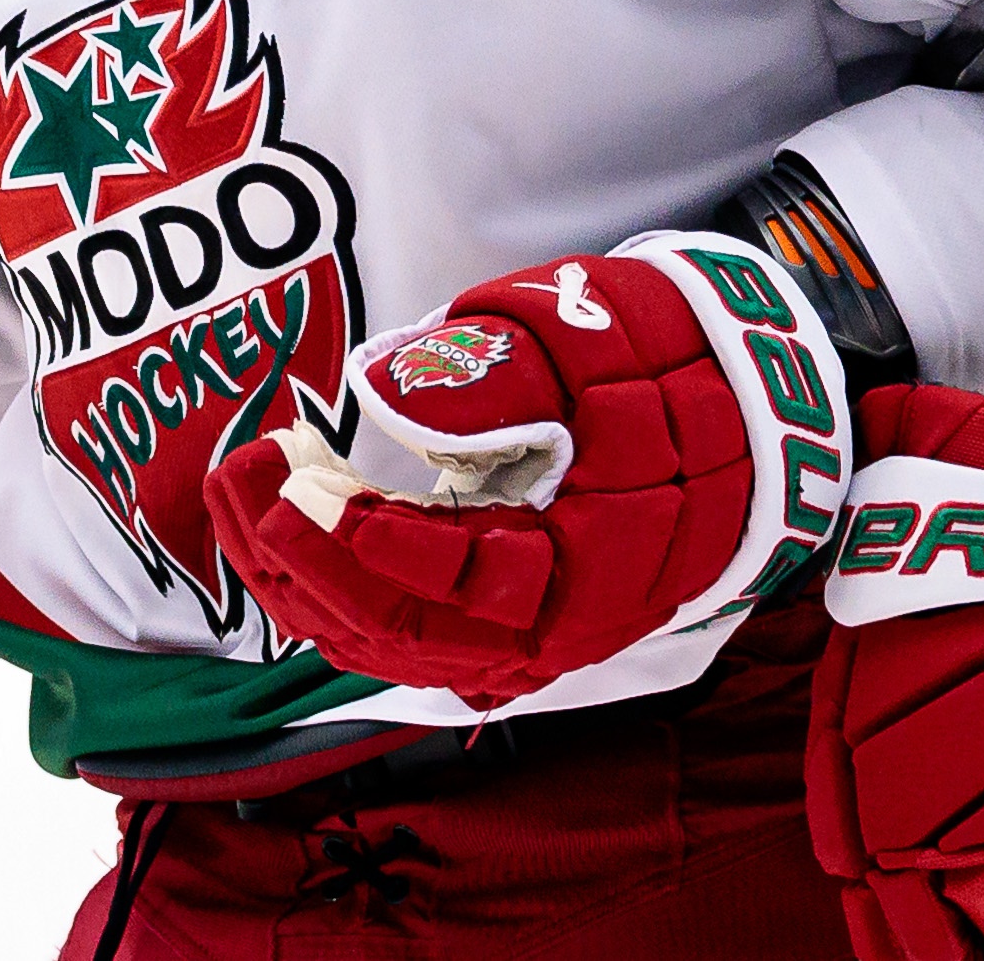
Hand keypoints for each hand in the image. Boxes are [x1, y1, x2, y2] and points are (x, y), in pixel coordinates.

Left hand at [205, 236, 847, 708]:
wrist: (739, 411)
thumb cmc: (662, 364)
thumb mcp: (590, 339)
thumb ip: (494, 371)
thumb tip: (381, 394)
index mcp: (589, 564)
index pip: (462, 578)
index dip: (370, 539)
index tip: (299, 477)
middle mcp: (553, 630)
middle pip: (400, 630)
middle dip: (302, 557)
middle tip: (245, 469)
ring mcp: (522, 638)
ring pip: (384, 645)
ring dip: (300, 577)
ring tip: (246, 485)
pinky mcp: (498, 625)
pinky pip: (397, 637)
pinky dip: (332, 594)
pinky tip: (285, 526)